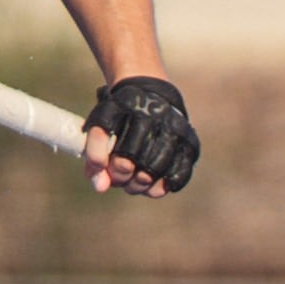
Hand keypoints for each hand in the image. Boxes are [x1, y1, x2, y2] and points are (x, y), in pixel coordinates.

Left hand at [82, 73, 197, 196]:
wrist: (154, 95)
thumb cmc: (120, 118)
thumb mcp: (101, 127)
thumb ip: (94, 157)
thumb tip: (101, 188)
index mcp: (122, 103)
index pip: (103, 133)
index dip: (96, 158)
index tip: (98, 168)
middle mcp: (151, 111)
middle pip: (131, 156)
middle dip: (120, 175)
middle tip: (118, 180)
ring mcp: (174, 126)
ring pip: (155, 167)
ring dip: (141, 184)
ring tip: (133, 185)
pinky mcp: (190, 140)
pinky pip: (179, 172)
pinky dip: (164, 185)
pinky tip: (154, 187)